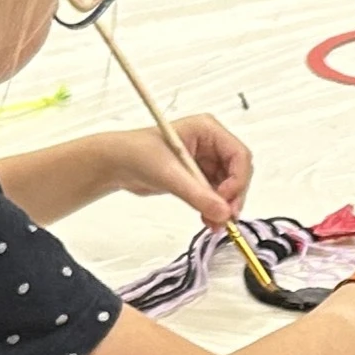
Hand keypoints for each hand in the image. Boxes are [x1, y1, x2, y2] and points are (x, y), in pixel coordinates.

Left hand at [100, 115, 253, 226]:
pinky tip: (208, 220)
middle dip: (233, 197)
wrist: (116, 164)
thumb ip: (197, 194)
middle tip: (225, 218)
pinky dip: (214, 209)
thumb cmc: (136, 153)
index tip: (226, 200)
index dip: (238, 180)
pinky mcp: (197, 177)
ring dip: (224, 207)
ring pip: (228, 188)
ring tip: (215, 223)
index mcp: (207, 130)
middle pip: (238, 173)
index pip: (239, 155)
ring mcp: (205, 161)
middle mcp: (210, 144)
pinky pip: (215, 196)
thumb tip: (222, 213)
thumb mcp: (169, 173)